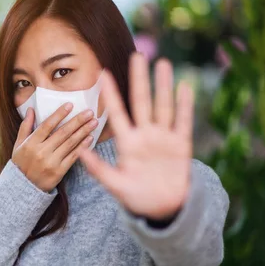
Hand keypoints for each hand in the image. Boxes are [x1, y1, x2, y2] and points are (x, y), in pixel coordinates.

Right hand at [12, 103, 97, 191]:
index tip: (70, 105)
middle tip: (89, 112)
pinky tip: (90, 138)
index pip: (47, 125)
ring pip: (70, 144)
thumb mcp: (19, 144)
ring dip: (83, 132)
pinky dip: (82, 147)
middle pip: (62, 133)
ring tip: (93, 122)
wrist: (24, 187)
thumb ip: (25, 126)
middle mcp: (41, 152)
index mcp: (31, 143)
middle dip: (77, 121)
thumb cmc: (21, 163)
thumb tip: (31, 109)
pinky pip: (73, 157)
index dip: (59, 114)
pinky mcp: (59, 172)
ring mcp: (51, 163)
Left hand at [79, 53, 192, 219]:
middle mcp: (145, 135)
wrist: (162, 209)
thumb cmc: (136, 197)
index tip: (103, 73)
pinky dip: (185, 106)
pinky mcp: (181, 145)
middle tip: (137, 56)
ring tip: (163, 63)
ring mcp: (163, 138)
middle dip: (139, 80)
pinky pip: (183, 122)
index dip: (111, 94)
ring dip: (163, 86)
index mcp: (127, 143)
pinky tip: (185, 87)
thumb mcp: (114, 184)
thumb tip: (79, 150)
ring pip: (163, 106)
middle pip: (141, 102)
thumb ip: (98, 168)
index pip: (117, 113)